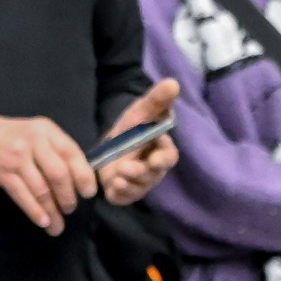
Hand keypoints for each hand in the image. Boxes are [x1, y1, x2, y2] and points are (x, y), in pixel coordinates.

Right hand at [0, 114, 97, 234]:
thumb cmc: (6, 138)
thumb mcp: (33, 133)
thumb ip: (54, 150)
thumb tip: (78, 178)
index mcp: (45, 129)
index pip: (72, 154)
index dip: (84, 176)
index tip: (88, 192)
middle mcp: (32, 141)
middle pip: (59, 174)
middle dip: (68, 197)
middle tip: (71, 209)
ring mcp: (16, 156)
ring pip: (42, 189)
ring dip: (53, 211)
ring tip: (58, 225)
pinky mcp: (2, 172)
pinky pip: (23, 196)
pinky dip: (35, 212)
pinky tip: (43, 221)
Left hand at [96, 78, 180, 206]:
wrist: (106, 149)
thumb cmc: (129, 131)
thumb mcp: (139, 114)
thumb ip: (155, 101)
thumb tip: (173, 83)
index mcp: (161, 152)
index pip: (169, 155)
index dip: (164, 152)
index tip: (159, 141)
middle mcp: (153, 171)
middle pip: (155, 173)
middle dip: (149, 169)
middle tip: (145, 164)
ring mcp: (139, 184)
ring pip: (139, 185)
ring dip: (131, 179)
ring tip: (120, 172)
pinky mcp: (124, 194)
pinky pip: (124, 197)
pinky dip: (120, 193)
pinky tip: (113, 186)